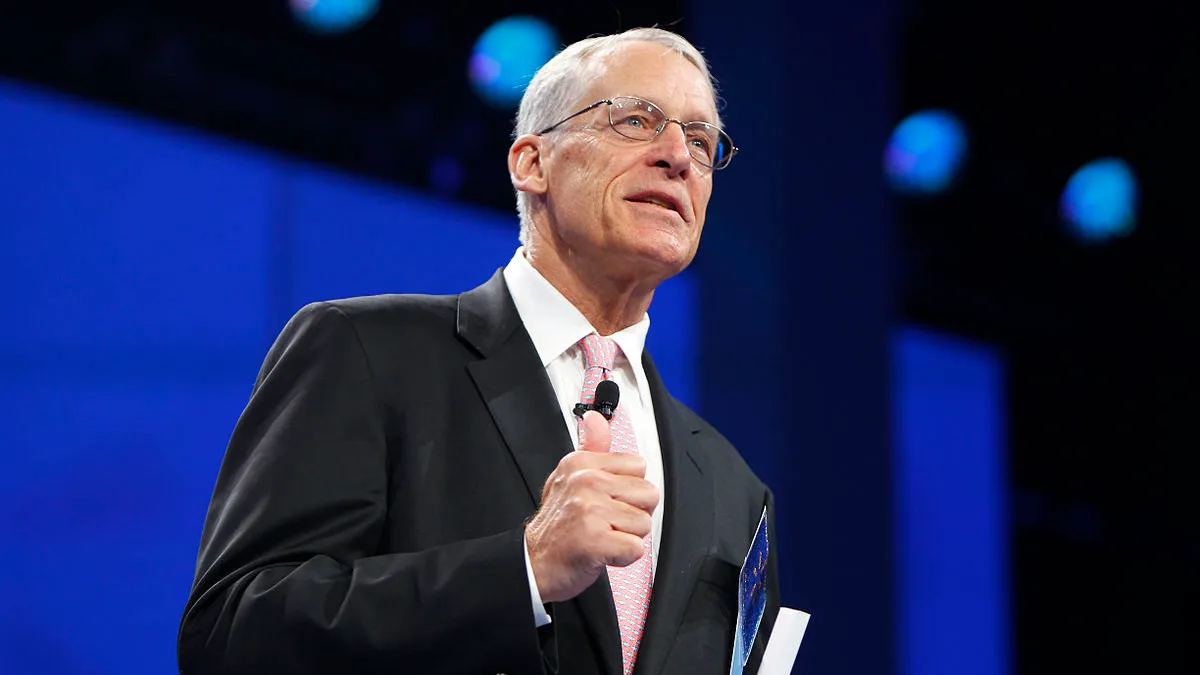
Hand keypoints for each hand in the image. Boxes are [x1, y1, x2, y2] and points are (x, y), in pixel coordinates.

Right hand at [525, 410, 658, 602]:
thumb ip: (591, 447)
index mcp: (582, 463)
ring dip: (627, 536)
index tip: (608, 499)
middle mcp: (586, 482)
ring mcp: (590, 510)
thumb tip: (596, 419)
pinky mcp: (595, 540)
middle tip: (606, 522)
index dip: (628, 489)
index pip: (638, 467)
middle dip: (633, 513)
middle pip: (648, 495)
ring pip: (644, 523)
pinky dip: (623, 557)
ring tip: (603, 535)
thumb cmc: (556, 524)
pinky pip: (636, 548)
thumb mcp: (568, 476)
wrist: (534, 562)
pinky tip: (603, 552)